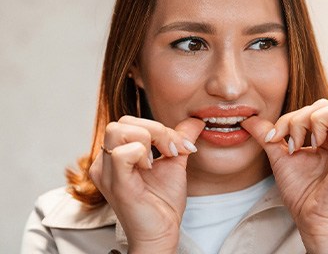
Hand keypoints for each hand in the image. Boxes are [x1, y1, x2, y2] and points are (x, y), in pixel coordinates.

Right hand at [89, 116, 204, 253]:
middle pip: (122, 122)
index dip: (157, 127)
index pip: (129, 122)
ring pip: (118, 131)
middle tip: (171, 150)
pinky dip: (141, 153)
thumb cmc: (163, 201)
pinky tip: (149, 168)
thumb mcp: (174, 161)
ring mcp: (107, 172)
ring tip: (157, 160)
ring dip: (148, 139)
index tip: (179, 146)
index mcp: (116, 153)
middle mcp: (105, 161)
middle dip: (154, 130)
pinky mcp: (116, 184)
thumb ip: (180, 138)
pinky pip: (121, 154)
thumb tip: (196, 121)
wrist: (162, 232)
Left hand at [241, 99, 327, 253]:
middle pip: (322, 104)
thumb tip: (246, 118)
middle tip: (292, 144)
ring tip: (311, 144)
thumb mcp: (277, 156)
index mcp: (319, 135)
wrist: (309, 216)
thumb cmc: (298, 190)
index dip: (286, 118)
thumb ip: (265, 135)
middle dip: (299, 119)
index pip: (306, 109)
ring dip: (319, 120)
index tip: (273, 138)